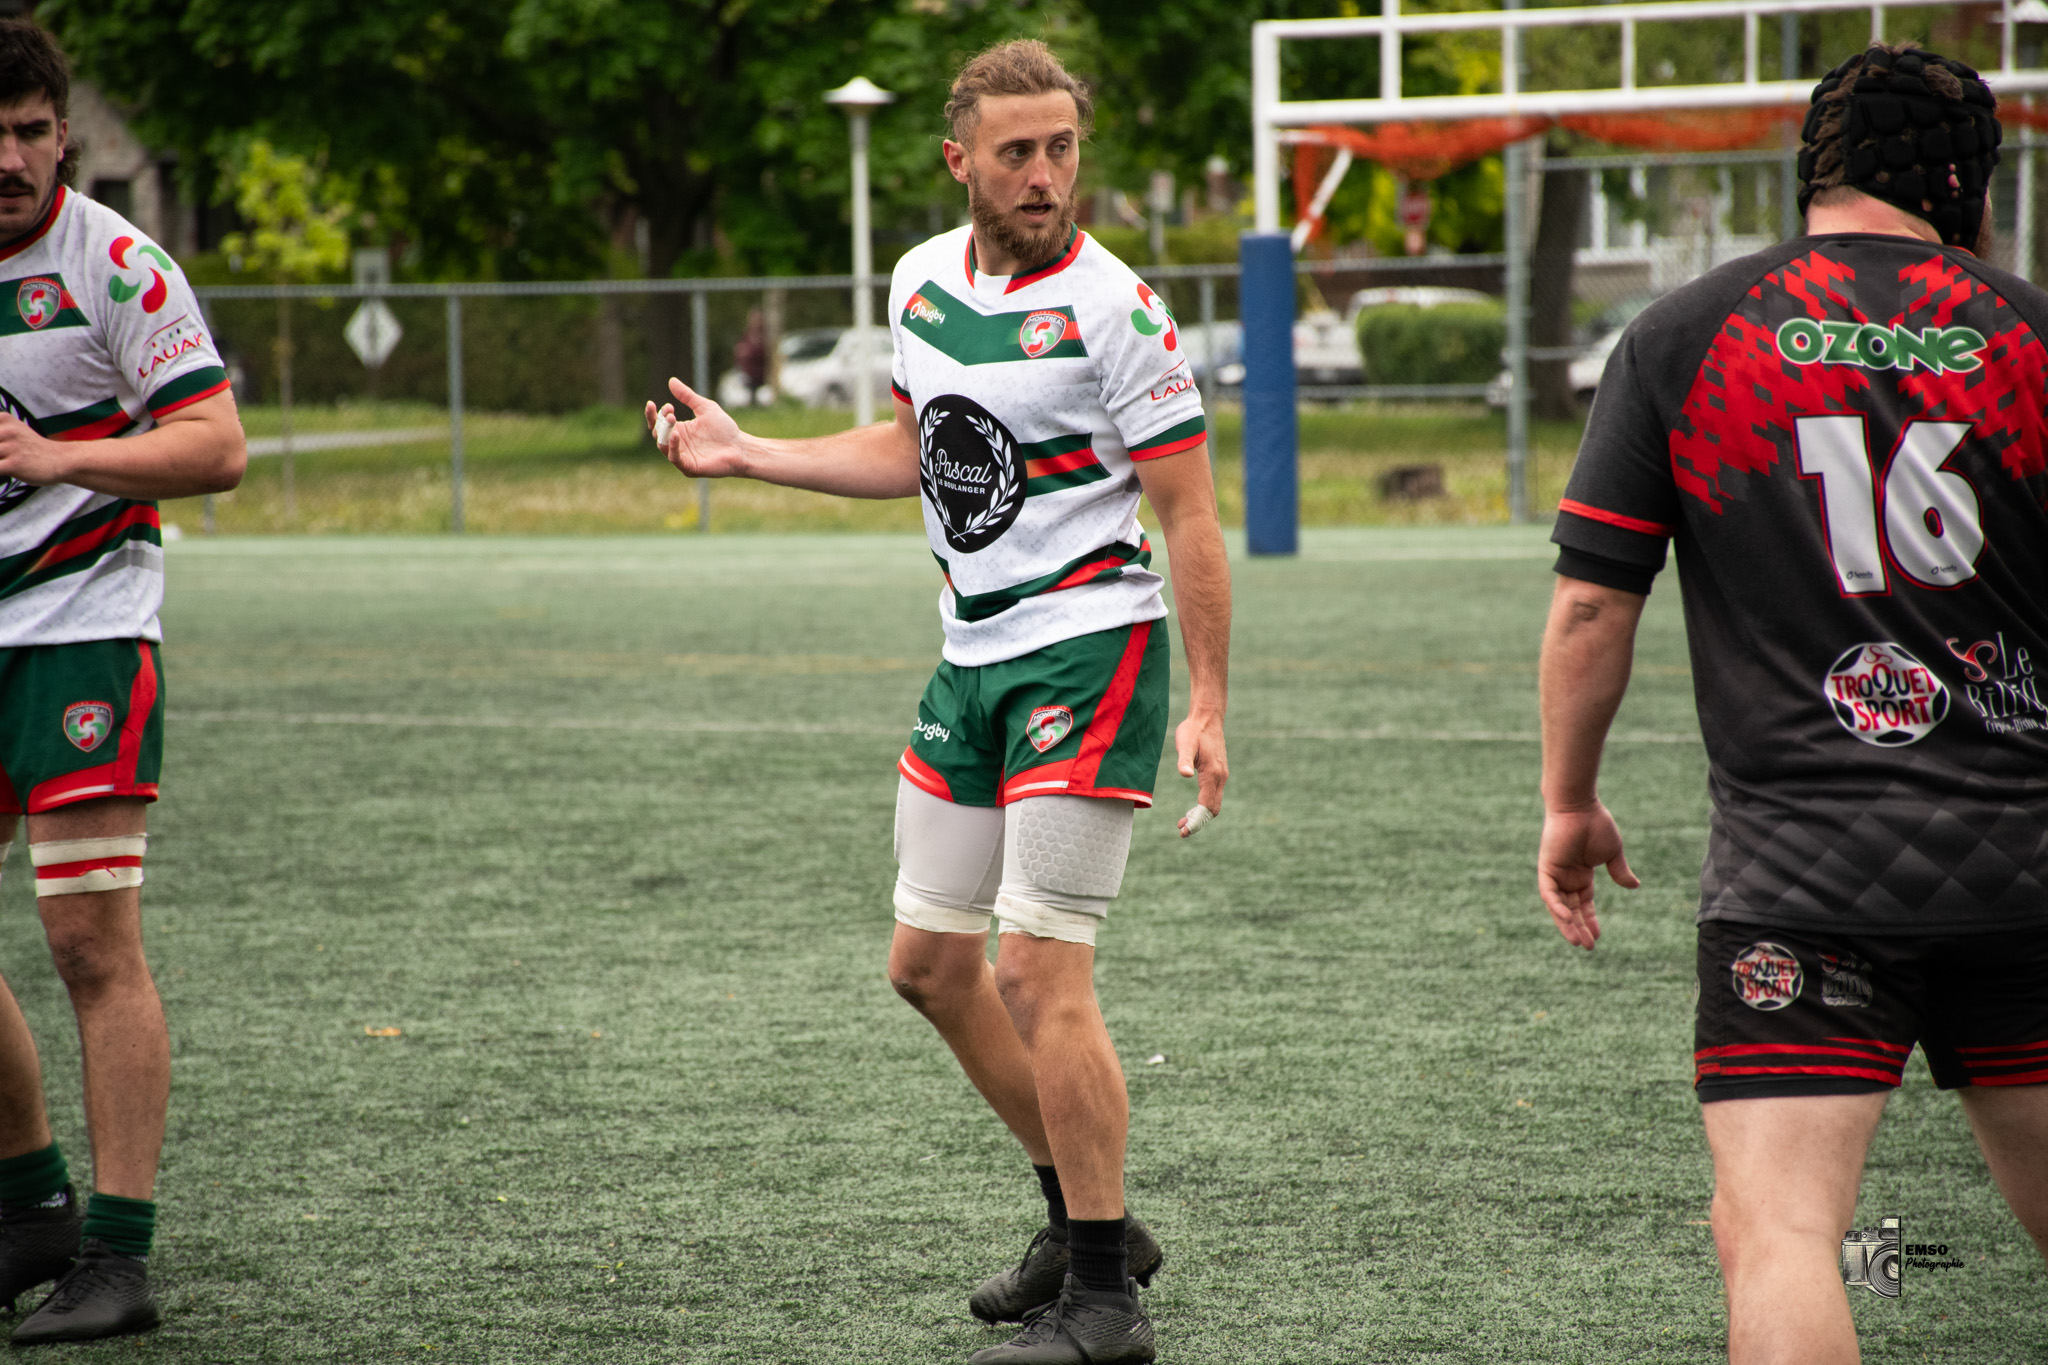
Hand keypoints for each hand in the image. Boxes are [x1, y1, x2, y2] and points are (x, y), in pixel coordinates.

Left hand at [0, 414, 69, 486]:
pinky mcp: (14, 464)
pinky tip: (4, 471)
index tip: (0, 447)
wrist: (61, 460)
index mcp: (3, 419)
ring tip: (6, 461)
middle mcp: (6, 430)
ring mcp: (11, 447)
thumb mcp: (12, 429)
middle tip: (3, 454)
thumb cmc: (32, 448)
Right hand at [644, 378, 748, 477]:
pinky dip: (673, 447)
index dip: (658, 414)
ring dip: (664, 433)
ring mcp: (682, 457)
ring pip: (663, 446)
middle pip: (657, 434)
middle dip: (659, 421)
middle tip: (669, 412)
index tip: (669, 406)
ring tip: (672, 419)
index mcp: (679, 430)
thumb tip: (671, 380)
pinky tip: (676, 435)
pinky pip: (675, 458)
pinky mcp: (689, 467)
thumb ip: (688, 396)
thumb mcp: (704, 408)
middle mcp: (677, 444)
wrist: (740, 447)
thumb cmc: (725, 429)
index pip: (659, 422)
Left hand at [1174, 710, 1226, 836]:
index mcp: (1212, 774)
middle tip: (1181, 830)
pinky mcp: (1219, 773)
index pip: (1206, 806)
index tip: (1183, 831)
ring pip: (1214, 804)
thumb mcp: (1184, 743)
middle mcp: (1220, 777)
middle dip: (1198, 822)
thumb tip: (1185, 774)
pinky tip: (1191, 809)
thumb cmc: (1193, 730)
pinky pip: (1214, 796)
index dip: (1196, 821)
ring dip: (1201, 816)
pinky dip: (1204, 807)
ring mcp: (1221, 775)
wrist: (1207, 718)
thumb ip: (1184, 760)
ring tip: (1183, 822)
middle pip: (1213, 809)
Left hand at [1536, 802, 1638, 949]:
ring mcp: (1555, 873)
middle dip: (1579, 928)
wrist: (1580, 806)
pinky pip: (1548, 893)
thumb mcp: (1612, 853)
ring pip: (1558, 906)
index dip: (1590, 919)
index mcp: (1580, 874)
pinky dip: (1556, 907)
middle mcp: (1566, 877)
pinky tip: (1567, 920)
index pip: (1583, 903)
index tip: (1598, 936)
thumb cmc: (1596, 824)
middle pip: (1570, 909)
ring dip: (1567, 924)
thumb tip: (1634, 886)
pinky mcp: (1546, 868)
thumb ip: (1619, 871)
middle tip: (1587, 946)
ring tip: (1578, 942)